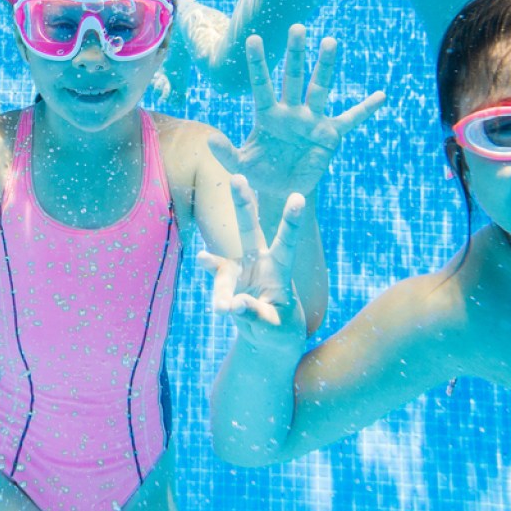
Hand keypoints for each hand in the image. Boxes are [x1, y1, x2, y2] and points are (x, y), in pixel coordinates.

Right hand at [198, 177, 306, 353]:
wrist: (267, 334)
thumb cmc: (279, 328)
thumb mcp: (274, 327)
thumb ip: (256, 315)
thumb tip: (235, 304)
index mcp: (280, 269)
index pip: (286, 242)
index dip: (291, 221)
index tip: (298, 197)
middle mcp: (259, 261)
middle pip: (249, 228)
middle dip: (243, 202)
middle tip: (238, 176)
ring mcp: (239, 269)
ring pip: (224, 265)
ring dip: (220, 282)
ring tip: (225, 309)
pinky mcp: (225, 281)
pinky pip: (213, 280)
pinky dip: (213, 289)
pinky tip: (217, 301)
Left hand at [209, 25, 384, 199]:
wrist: (284, 191)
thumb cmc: (260, 173)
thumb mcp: (240, 166)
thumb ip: (226, 153)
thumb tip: (211, 138)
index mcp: (267, 114)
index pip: (261, 84)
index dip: (257, 62)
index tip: (252, 37)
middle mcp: (291, 110)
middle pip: (293, 77)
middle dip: (295, 54)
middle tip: (297, 27)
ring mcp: (312, 120)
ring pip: (320, 88)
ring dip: (326, 66)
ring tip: (331, 42)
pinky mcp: (330, 135)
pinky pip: (350, 120)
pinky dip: (365, 109)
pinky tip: (381, 96)